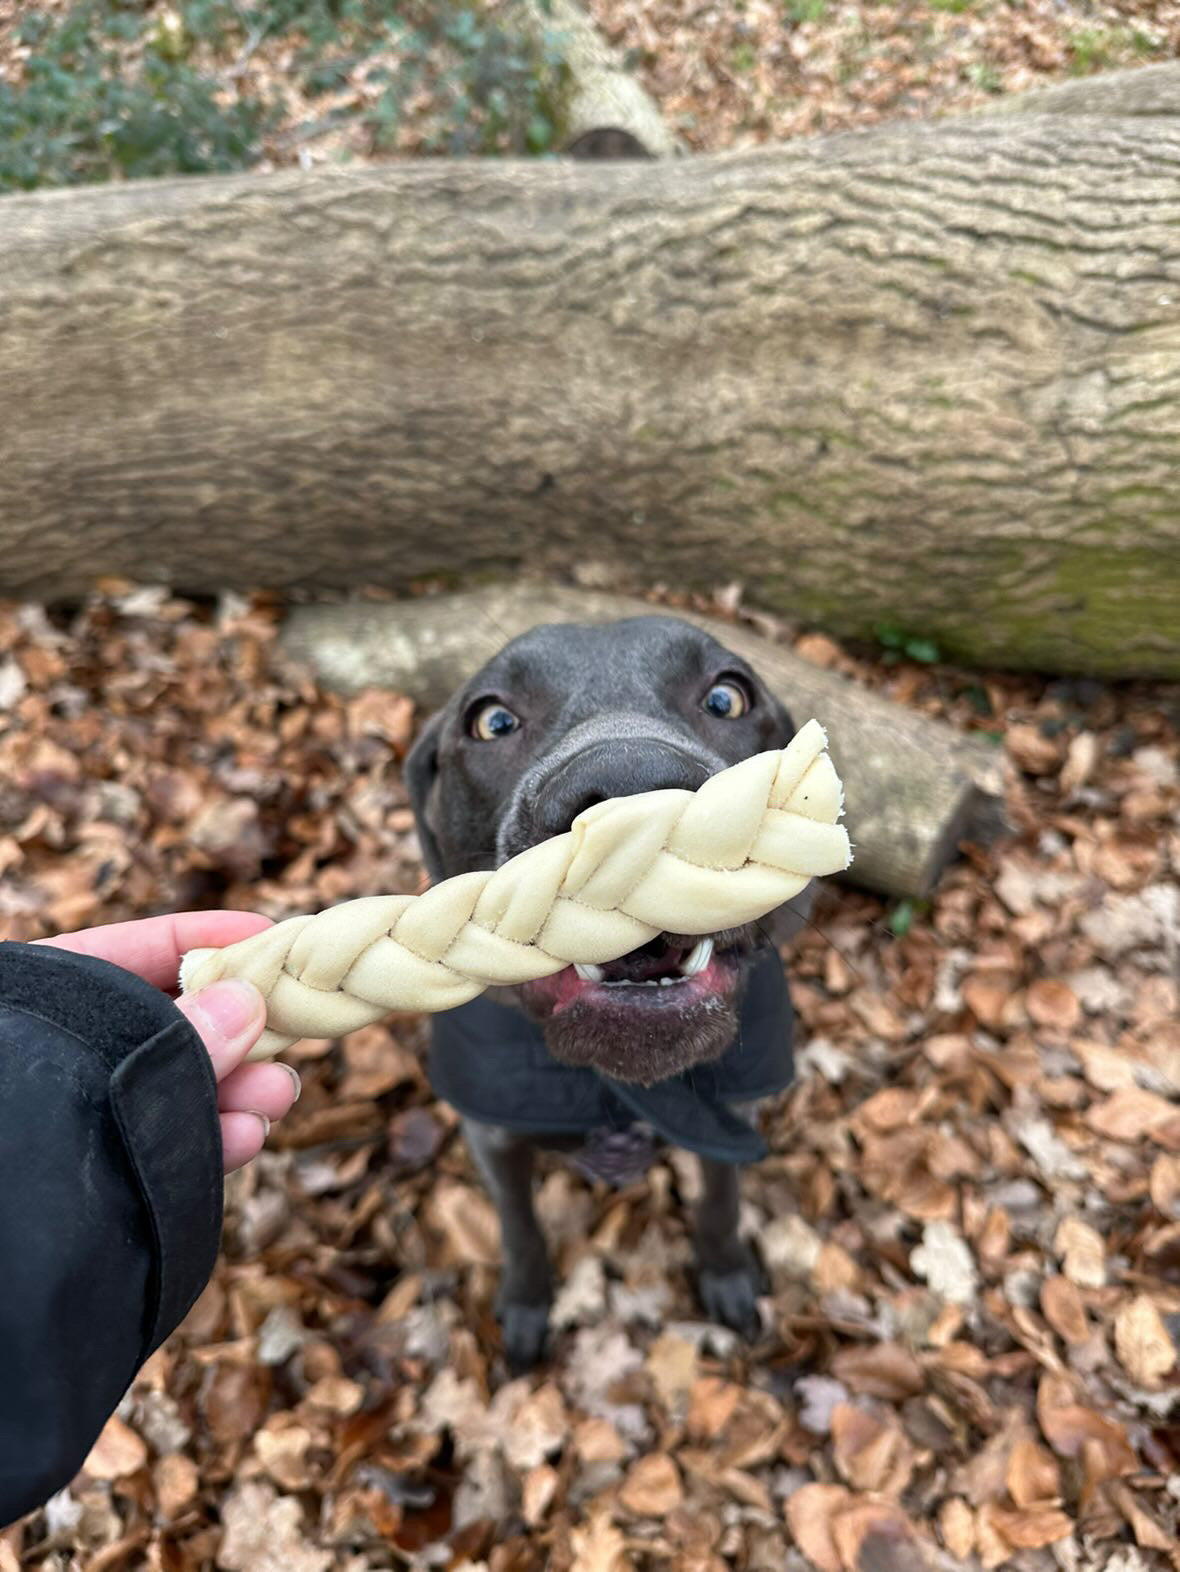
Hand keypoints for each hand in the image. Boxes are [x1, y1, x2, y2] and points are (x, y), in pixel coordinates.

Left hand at [38, 912, 300, 1172]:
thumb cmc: (18, 1142)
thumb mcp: (104, 1064)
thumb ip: (179, 1037)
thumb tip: (247, 1002)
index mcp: (37, 1006)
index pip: (127, 951)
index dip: (202, 938)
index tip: (273, 935)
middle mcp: (62, 1059)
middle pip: (164, 1022)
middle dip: (236, 1028)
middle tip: (292, 1031)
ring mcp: (83, 1119)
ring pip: (172, 1089)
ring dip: (234, 1089)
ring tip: (276, 1097)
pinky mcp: (100, 1176)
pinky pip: (163, 1143)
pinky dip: (209, 1137)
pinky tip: (245, 1137)